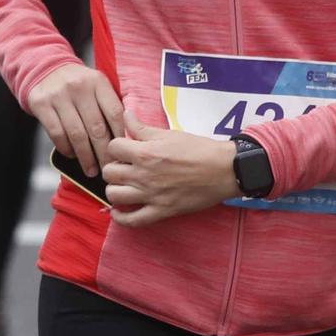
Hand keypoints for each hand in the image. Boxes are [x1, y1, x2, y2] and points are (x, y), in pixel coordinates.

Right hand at [29, 64, 127, 178]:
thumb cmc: (78, 84)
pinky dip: (66, 148)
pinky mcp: (41, 104)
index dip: (120, 136)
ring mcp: (59, 96)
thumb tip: (126, 138)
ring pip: (76, 134)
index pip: (114, 113)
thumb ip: (109, 105)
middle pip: (96, 127)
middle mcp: (79, 87)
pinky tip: (72, 156)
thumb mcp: (96, 85)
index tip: (124, 153)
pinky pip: (56, 133)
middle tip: (109, 168)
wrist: (45, 68)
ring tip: (91, 170)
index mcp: (98, 82)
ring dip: (85, 156)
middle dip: (104, 153)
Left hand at [101, 110, 239, 226]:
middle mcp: (143, 175)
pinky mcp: (161, 211)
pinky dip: (121, 217)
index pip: (113, 147)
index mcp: (145, 153)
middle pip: (109, 172)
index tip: (127, 149)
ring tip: (126, 185)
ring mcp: (151, 195)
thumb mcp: (171, 134)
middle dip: (115, 167)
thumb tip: (125, 114)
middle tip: (127, 167)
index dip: (118, 146)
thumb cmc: (200, 149)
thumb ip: (143, 128)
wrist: (225, 170)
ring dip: (116, 189)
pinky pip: (132, 220)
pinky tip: (119, 211)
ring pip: (114, 195)